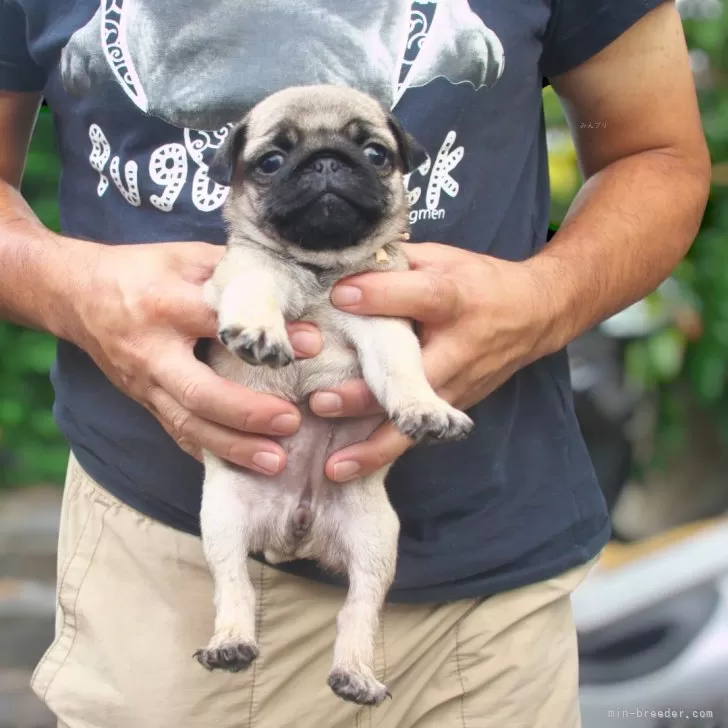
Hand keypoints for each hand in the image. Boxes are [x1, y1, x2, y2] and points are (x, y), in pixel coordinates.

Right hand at [73, 241, 322, 472]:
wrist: (76, 294)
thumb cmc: (140, 270)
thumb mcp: (186, 257)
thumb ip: (233, 273)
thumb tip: (289, 290)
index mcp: (165, 305)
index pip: (223, 325)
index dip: (266, 338)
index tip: (312, 346)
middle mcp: (152, 351)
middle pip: (199, 393)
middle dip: (248, 413)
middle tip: (291, 422)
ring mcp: (144, 384)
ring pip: (188, 425)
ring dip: (233, 448)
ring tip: (275, 461)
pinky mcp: (143, 402)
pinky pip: (177, 434)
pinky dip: (210, 453)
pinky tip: (241, 469)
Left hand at [309, 242, 550, 481]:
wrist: (535, 315)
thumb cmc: (481, 282)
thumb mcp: (444, 259)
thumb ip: (399, 263)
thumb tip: (346, 264)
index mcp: (456, 300)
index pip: (420, 297)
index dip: (380, 296)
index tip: (339, 296)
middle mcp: (459, 349)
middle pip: (414, 377)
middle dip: (365, 394)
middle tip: (320, 401)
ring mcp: (460, 385)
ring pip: (417, 423)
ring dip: (373, 445)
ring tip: (334, 463)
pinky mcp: (456, 406)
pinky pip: (418, 434)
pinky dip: (385, 453)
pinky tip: (352, 468)